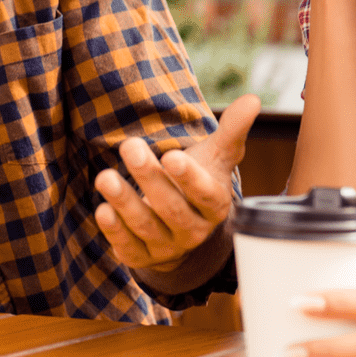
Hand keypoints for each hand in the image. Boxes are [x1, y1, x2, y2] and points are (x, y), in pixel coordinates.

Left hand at [94, 95, 260, 275]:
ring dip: (124, 202)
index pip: (206, 194)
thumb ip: (231, 131)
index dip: (189, 178)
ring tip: (104, 177)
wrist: (181, 226)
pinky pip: (128, 247)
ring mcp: (167, 247)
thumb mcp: (215, 157)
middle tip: (129, 146)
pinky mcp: (142, 257)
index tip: (171, 155)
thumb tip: (253, 99)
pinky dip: (114, 230)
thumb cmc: (199, 180)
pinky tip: (103, 209)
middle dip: (149, 178)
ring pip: (146, 227)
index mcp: (215, 205)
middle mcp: (194, 231)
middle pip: (171, 208)